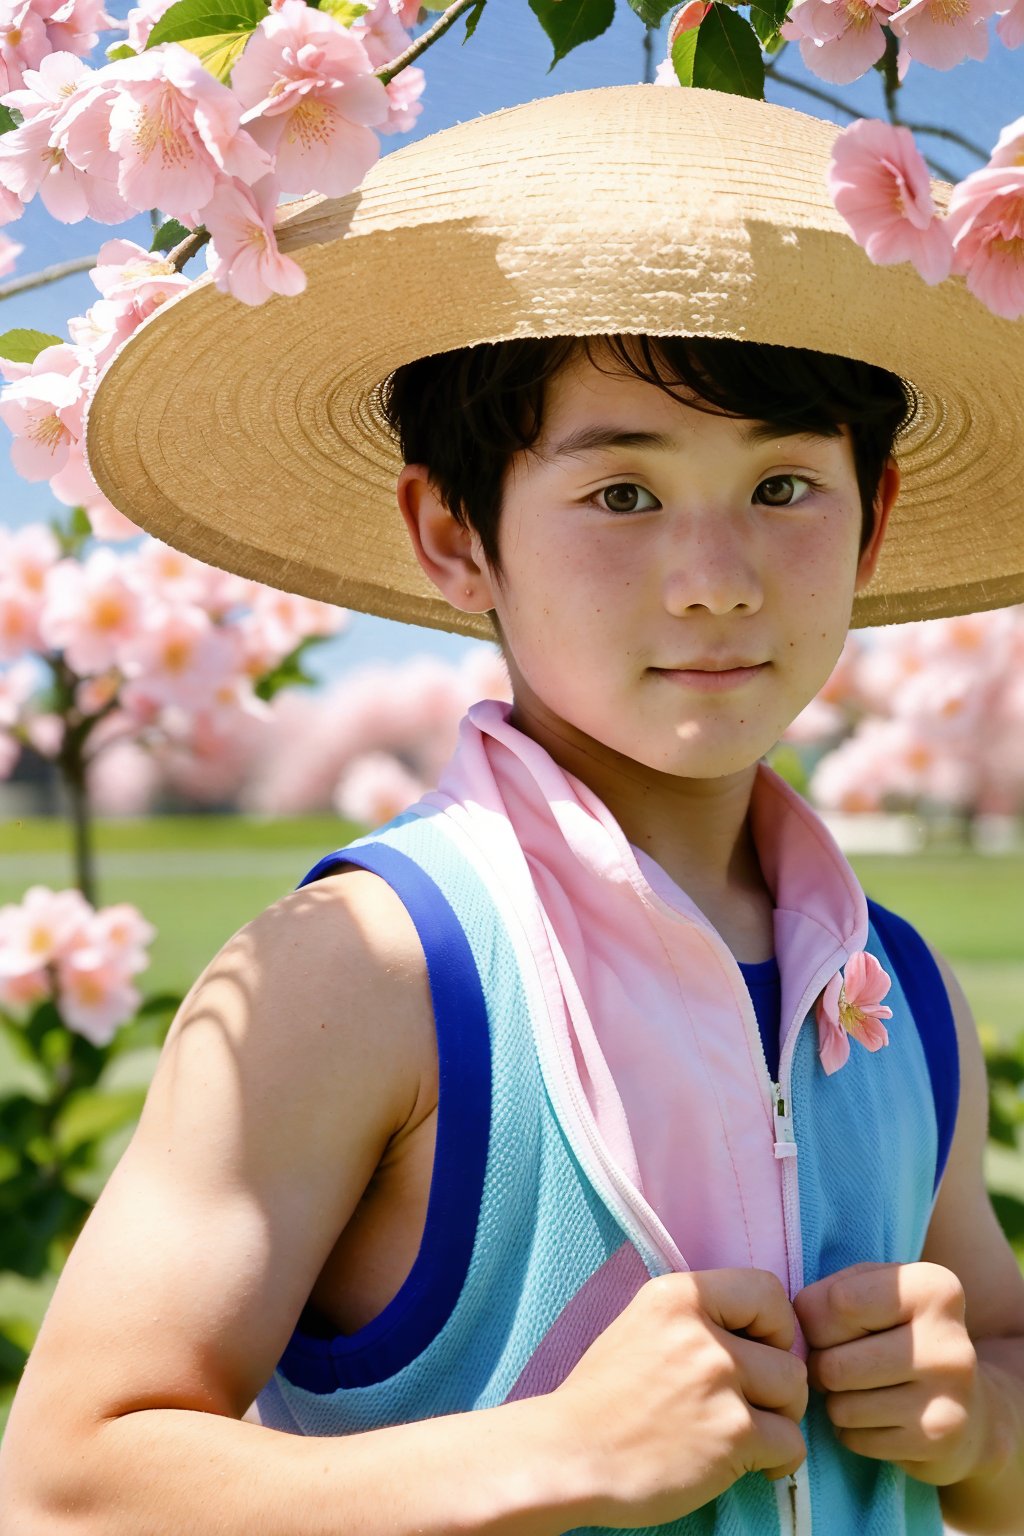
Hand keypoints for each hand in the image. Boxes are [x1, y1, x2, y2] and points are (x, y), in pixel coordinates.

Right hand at [551, 1267, 806, 1528]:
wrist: (569, 1455)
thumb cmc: (602, 1398)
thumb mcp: (643, 1326)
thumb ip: (696, 1319)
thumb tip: (757, 1331)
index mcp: (679, 1295)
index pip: (768, 1291)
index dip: (773, 1326)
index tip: (755, 1352)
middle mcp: (703, 1332)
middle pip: (788, 1352)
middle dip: (777, 1385)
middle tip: (749, 1405)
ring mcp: (719, 1382)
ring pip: (794, 1395)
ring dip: (779, 1420)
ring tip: (745, 1435)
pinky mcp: (732, 1434)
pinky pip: (791, 1444)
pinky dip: (779, 1460)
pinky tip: (752, 1465)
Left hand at [795, 1260, 986, 1485]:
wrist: (970, 1409)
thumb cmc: (901, 1334)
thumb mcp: (874, 1291)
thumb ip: (829, 1294)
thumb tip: (792, 1330)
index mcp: (933, 1288)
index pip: (838, 1303)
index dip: (814, 1318)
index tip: (829, 1325)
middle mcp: (948, 1340)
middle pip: (835, 1362)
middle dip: (822, 1365)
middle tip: (839, 1363)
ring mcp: (948, 1395)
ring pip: (842, 1404)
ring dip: (835, 1400)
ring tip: (859, 1389)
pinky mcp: (939, 1440)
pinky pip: (856, 1438)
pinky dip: (852, 1430)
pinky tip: (877, 1418)